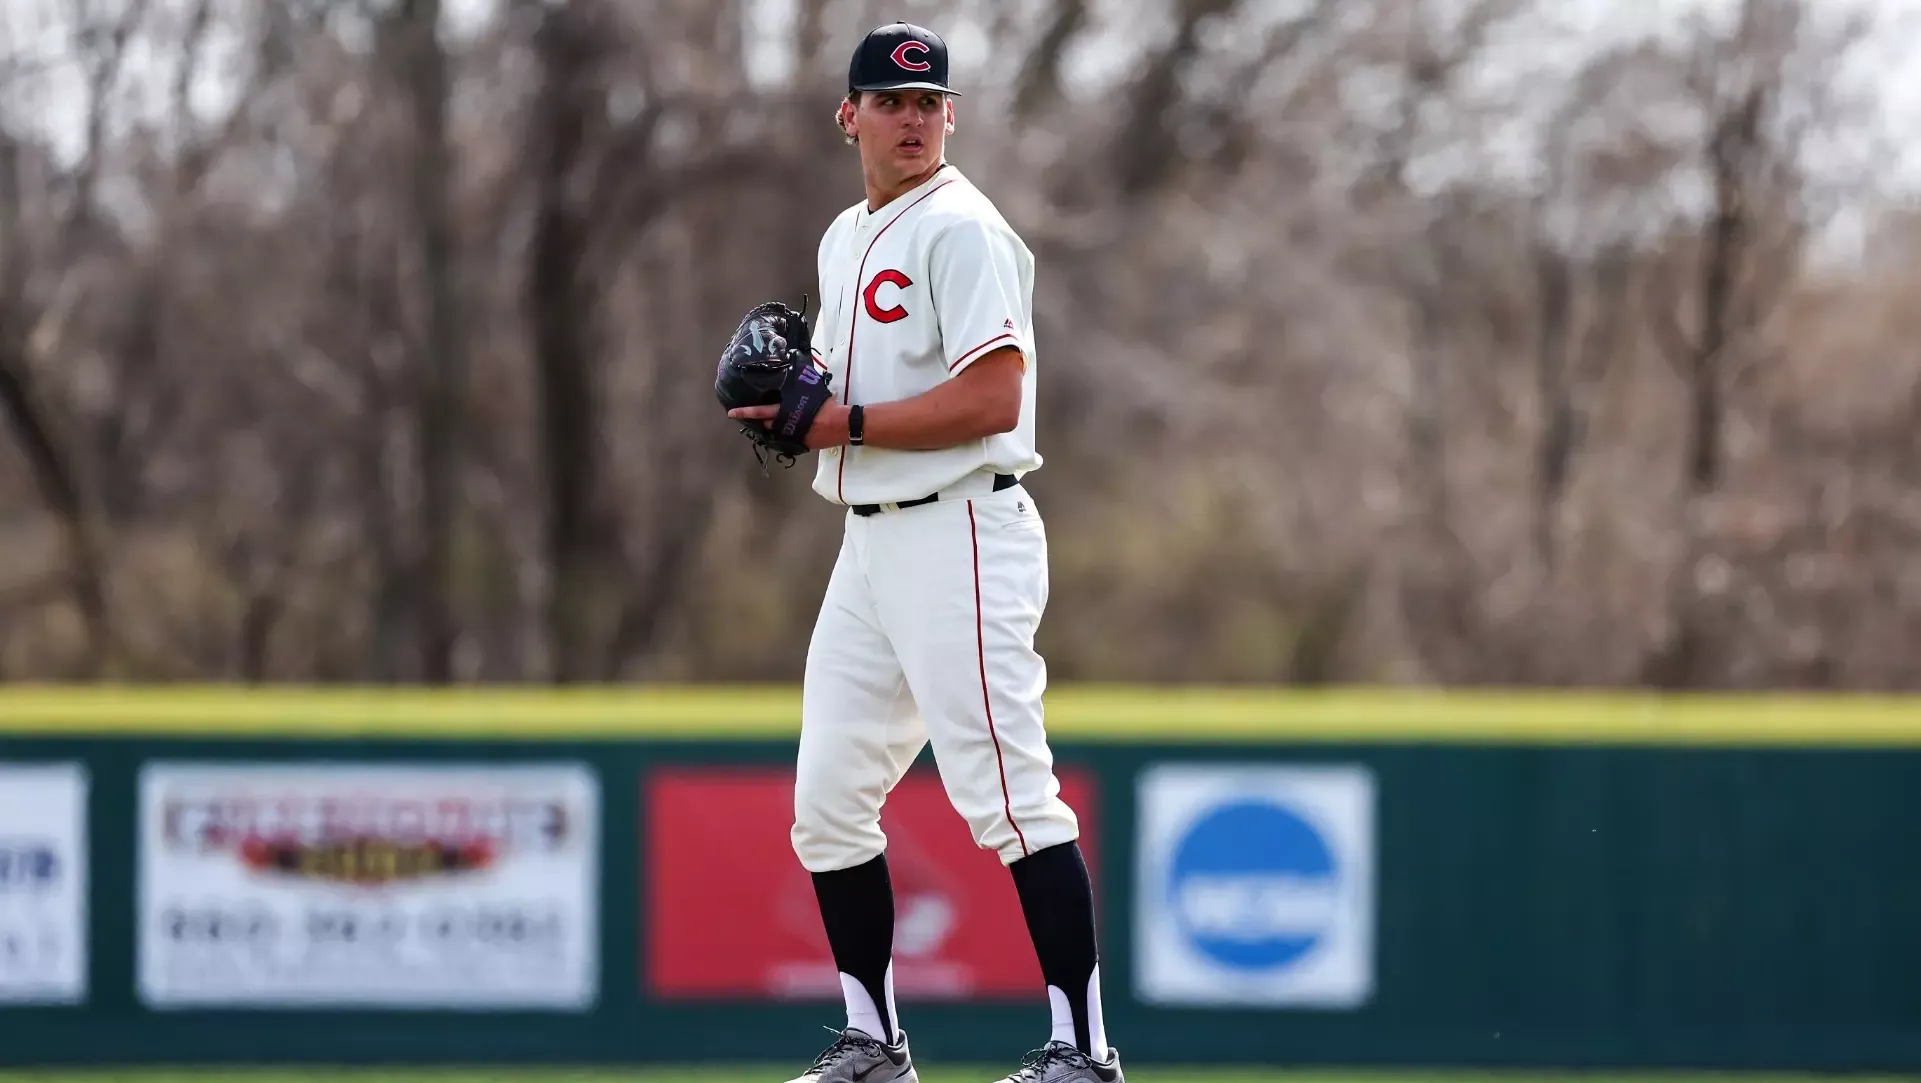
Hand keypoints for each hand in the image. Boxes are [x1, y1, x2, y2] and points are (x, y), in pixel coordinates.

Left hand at [729, 399, 849, 450]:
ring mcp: (793, 437)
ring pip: (777, 433)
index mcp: (786, 411)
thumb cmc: (827, 405)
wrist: (841, 424)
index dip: (745, 412)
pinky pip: (790, 439)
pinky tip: (796, 428)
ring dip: (776, 428)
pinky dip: (790, 434)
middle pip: (766, 424)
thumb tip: (795, 372)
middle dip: (763, 420)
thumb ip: (799, 387)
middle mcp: (785, 425)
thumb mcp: (811, 390)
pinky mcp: (801, 445)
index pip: (760, 411)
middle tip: (761, 416)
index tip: (731, 413)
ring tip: (780, 421)